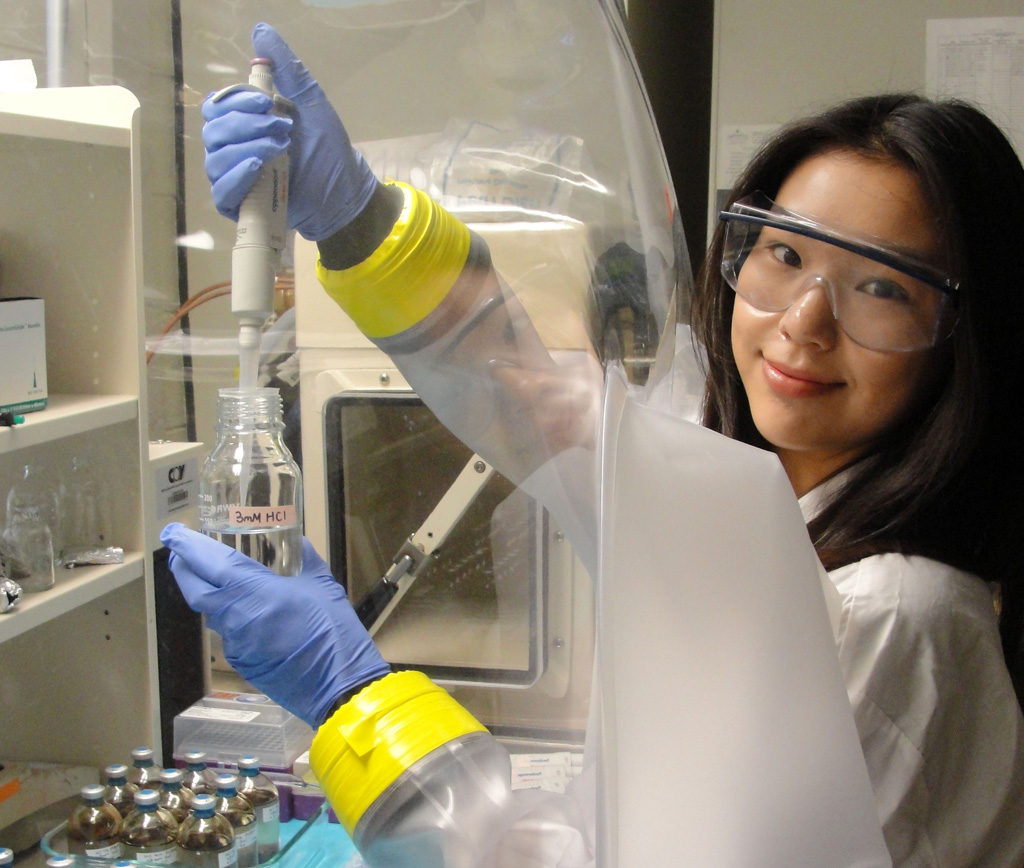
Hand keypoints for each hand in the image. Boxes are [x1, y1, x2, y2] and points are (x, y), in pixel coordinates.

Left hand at [160, 523, 390, 726]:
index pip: (208, 564)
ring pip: (210, 612)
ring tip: (214, 577)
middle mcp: (235, 617)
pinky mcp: (242, 662)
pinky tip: (244, 610)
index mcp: (253, 592)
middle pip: (194, 590)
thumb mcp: (322, 583)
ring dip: (206, 592)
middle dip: (183, 568)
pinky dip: (229, 616)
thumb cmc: (333, 629)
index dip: (187, 547)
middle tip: (181, 552)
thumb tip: (295, 540)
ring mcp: (235, 643)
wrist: (338, 684)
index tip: (173, 533)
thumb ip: (304, 558)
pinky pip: (228, 633)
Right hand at [201, 22, 378, 240]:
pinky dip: (236, 178)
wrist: (344, 193)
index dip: (236, 101)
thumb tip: (263, 32)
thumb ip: (287, 69)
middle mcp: (234, 148)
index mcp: (244, 122)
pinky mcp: (241, 204)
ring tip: (280, 149)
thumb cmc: (326, 148)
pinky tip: (257, 167)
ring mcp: (236, 177)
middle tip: (282, 128)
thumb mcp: (310, 102)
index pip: (218, 106)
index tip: (266, 102)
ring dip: (245, 149)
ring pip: (215, 160)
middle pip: (213, 131)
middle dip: (245, 125)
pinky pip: (221, 192)